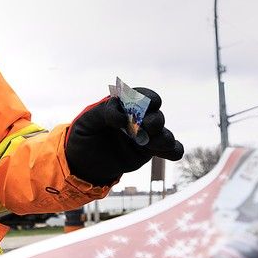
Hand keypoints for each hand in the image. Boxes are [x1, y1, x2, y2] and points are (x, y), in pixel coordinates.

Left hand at [65, 88, 183, 185]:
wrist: (83, 161)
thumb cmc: (84, 136)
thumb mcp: (86, 122)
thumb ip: (104, 113)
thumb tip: (124, 119)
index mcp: (125, 105)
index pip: (141, 95)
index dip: (147, 97)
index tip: (146, 104)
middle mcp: (138, 119)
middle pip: (155, 116)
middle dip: (155, 121)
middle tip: (146, 127)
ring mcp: (146, 136)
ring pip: (164, 134)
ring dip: (163, 139)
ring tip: (151, 145)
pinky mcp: (149, 152)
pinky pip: (169, 150)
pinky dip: (174, 151)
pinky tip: (172, 154)